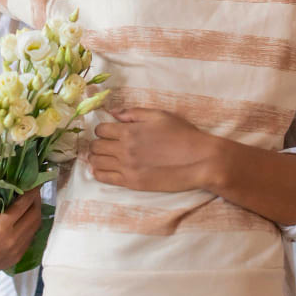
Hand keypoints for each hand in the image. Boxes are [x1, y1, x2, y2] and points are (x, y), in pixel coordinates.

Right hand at [0, 187, 41, 287]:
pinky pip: (30, 238)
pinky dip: (31, 226)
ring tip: (31, 201)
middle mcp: (10, 240)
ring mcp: (14, 251)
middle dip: (36, 199)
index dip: (32, 190)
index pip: (24, 203)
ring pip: (35, 227)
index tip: (35, 180)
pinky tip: (25, 218)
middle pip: (34, 214)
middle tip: (33, 189)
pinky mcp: (14, 259)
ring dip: (35, 212)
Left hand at [88, 108, 218, 191]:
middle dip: (98, 143)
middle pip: (96, 146)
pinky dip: (99, 173)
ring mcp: (126, 167)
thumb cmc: (182, 134)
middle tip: (105, 144)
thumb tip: (112, 112)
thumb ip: (133, 113)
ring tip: (103, 157)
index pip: (100, 129)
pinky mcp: (132, 183)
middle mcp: (124, 149)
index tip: (108, 132)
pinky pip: (104, 178)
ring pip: (96, 162)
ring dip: (96, 158)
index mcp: (129, 130)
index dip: (103, 129)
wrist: (199, 160)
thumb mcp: (159, 115)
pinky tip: (101, 170)